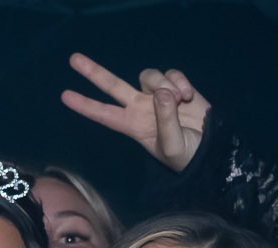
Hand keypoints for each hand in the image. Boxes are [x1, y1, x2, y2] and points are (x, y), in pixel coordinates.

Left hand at [60, 54, 210, 172]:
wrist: (212, 149)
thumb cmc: (187, 156)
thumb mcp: (172, 146)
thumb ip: (165, 119)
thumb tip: (162, 92)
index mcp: (133, 126)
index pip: (104, 114)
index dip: (85, 105)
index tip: (65, 96)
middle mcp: (140, 107)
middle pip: (112, 85)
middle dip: (94, 72)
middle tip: (73, 59)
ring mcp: (157, 95)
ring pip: (148, 75)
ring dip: (164, 84)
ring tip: (181, 101)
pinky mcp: (176, 86)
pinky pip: (171, 74)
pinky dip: (180, 82)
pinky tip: (189, 97)